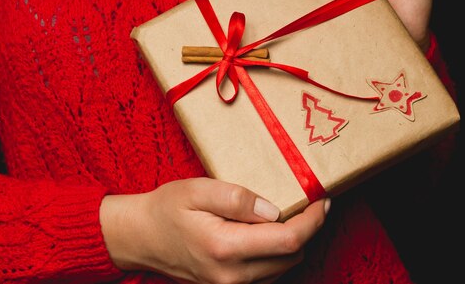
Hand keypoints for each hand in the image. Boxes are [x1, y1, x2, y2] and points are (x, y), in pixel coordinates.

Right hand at [100, 178, 328, 282]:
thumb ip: (236, 198)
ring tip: (288, 213)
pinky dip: (278, 253)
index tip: (322, 199)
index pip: (288, 239)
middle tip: (306, 201)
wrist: (142, 238)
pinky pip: (269, 274)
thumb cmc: (166, 209)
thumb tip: (273, 209)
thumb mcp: (196, 190)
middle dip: (307, 229)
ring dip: (293, 242)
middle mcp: (232, 275)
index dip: (313, 220)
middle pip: (292, 256)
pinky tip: (268, 232)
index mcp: (225, 247)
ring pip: (284, 267)